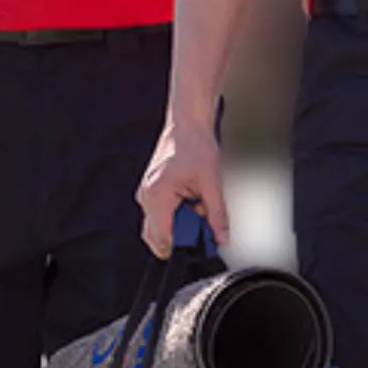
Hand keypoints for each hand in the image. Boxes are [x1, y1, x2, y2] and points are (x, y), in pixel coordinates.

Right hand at [136, 119, 228, 256]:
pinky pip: (161, 216)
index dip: (186, 244)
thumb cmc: (195, 144)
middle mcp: (147, 197)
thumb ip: (217, 214)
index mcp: (157, 196)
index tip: (204, 239)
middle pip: (158, 238)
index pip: (165, 238)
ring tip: (197, 206)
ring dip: (180, 225)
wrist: (187, 123)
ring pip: (160, 228)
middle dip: (182, 236)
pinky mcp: (152, 192)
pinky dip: (177, 215)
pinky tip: (191, 201)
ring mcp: (147, 195)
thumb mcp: (212, 182)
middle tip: (202, 220)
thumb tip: (221, 237)